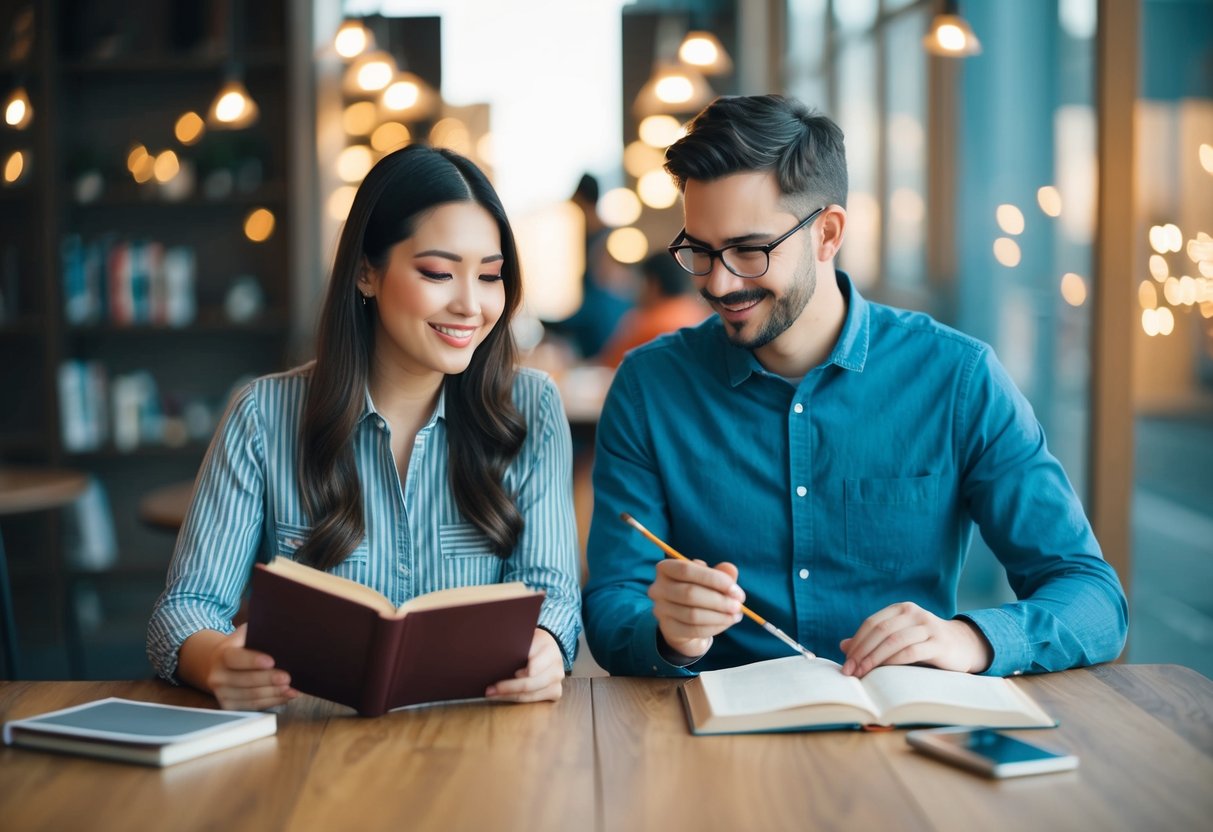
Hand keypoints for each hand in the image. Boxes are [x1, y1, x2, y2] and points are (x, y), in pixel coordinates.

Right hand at [200, 624, 298, 709]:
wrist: (220, 665)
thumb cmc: (241, 647)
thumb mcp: (244, 634)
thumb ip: (258, 631)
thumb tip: (280, 629)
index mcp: (222, 655)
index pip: (236, 658)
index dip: (253, 661)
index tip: (271, 661)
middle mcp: (218, 676)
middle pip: (246, 680)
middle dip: (268, 680)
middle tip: (287, 678)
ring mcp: (222, 693)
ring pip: (251, 696)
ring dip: (273, 693)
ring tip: (291, 689)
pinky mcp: (229, 706)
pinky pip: (253, 706)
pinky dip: (272, 701)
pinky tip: (286, 696)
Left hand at [486, 629, 564, 702]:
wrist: (546, 646)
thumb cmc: (530, 642)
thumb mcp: (523, 637)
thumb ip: (513, 645)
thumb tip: (493, 654)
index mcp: (549, 649)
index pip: (531, 668)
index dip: (515, 676)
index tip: (497, 678)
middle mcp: (557, 666)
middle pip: (530, 684)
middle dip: (508, 688)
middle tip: (490, 689)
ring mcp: (558, 681)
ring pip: (531, 694)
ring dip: (509, 696)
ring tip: (492, 695)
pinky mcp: (556, 691)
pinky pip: (534, 700)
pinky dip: (517, 699)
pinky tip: (504, 696)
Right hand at [648, 558, 744, 658]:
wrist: (685, 622)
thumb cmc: (699, 593)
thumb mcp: (710, 580)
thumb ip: (721, 573)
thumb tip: (730, 569)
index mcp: (665, 568)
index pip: (686, 569)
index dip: (713, 579)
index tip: (735, 590)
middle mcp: (658, 588)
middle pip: (689, 593)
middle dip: (719, 600)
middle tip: (738, 605)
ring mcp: (661, 610)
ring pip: (693, 614)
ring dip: (719, 616)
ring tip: (736, 615)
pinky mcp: (668, 629)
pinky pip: (694, 630)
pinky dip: (714, 627)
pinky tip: (726, 623)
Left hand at [839, 602, 992, 677]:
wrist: (963, 645)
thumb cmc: (924, 643)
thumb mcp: (898, 638)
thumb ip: (873, 641)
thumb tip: (843, 646)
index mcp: (901, 609)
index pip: (871, 623)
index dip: (856, 643)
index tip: (846, 662)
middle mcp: (913, 613)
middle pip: (880, 631)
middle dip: (862, 652)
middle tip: (850, 671)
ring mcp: (927, 626)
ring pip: (893, 640)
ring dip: (874, 659)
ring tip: (862, 674)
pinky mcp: (939, 642)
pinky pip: (911, 651)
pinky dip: (893, 661)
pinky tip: (883, 671)